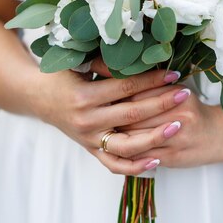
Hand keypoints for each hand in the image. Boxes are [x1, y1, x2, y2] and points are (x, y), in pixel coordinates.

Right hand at [27, 59, 190, 175]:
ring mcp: (89, 139)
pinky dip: (135, 167)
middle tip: (184, 93)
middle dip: (162, 103)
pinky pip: (114, 165)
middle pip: (132, 114)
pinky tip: (157, 161)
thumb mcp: (79, 64)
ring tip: (178, 126)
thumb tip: (139, 55)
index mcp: (84, 96)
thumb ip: (106, 62)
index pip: (126, 87)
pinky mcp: (91, 150)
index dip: (151, 80)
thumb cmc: (62, 76)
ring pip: (127, 145)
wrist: (38, 98)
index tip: (172, 72)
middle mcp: (87, 120)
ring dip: (156, 137)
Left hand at [110, 85, 222, 168]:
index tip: (101, 88)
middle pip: (134, 114)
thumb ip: (153, 86)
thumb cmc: (193, 111)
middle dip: (112, 113)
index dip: (117, 91)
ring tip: (101, 126)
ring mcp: (176, 138)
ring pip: (135, 136)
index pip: (139, 91)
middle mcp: (179, 115)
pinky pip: (141, 155)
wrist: (219, 136)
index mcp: (178, 95)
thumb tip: (117, 77)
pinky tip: (113, 145)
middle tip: (95, 109)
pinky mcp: (172, 157)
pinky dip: (125, 151)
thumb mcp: (178, 91)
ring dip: (115, 133)